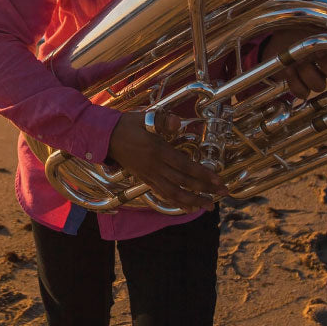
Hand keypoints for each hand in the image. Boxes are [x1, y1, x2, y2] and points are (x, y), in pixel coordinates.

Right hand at [107, 111, 227, 210]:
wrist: (103, 137)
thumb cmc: (126, 125)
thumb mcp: (144, 118)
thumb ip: (162, 121)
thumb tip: (177, 123)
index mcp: (158, 151)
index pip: (185, 166)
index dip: (203, 174)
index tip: (218, 180)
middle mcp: (155, 167)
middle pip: (184, 182)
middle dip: (205, 189)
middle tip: (223, 194)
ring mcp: (149, 175)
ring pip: (173, 193)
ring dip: (192, 201)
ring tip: (207, 206)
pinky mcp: (144, 179)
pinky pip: (162, 194)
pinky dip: (176, 202)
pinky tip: (187, 207)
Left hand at [259, 0, 326, 99]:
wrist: (277, 39)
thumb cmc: (297, 24)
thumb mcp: (301, 9)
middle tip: (314, 56)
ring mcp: (315, 75)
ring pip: (320, 86)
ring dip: (307, 75)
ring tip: (294, 64)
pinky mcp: (301, 86)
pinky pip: (304, 94)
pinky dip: (295, 85)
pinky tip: (288, 72)